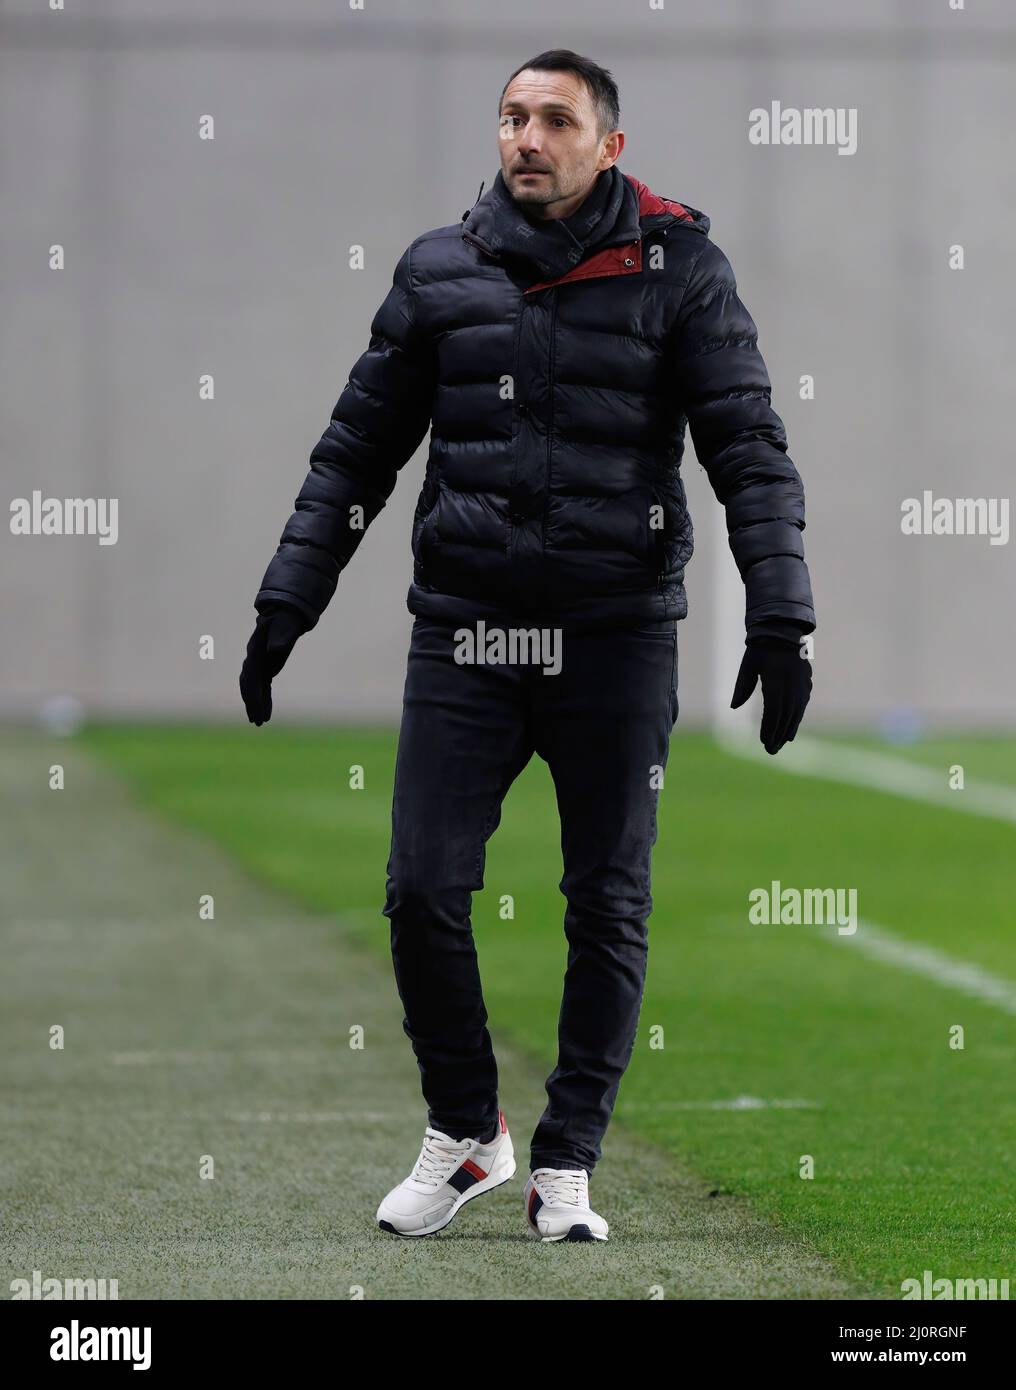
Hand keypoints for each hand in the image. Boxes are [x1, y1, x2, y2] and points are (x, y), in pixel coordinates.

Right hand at [239, 605, 307, 725]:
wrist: (283, 616)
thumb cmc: (285, 622)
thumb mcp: (285, 628)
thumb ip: (281, 638)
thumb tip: (277, 648)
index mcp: (255, 653)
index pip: (251, 677)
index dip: (253, 693)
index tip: (256, 708)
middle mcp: (252, 661)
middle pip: (249, 686)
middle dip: (252, 704)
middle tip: (257, 722)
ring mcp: (257, 666)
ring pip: (254, 690)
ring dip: (256, 706)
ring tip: (259, 723)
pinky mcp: (264, 670)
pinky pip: (262, 689)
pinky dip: (264, 702)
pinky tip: (267, 715)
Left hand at [730, 636, 811, 754]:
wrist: (783, 630)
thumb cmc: (760, 648)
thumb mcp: (748, 665)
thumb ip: (742, 686)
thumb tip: (733, 707)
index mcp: (775, 678)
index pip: (773, 709)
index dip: (769, 727)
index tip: (763, 741)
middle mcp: (791, 682)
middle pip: (786, 714)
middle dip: (778, 734)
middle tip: (770, 751)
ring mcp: (801, 683)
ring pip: (796, 712)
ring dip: (788, 730)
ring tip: (780, 744)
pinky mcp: (805, 682)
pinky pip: (802, 705)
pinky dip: (796, 719)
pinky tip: (791, 730)